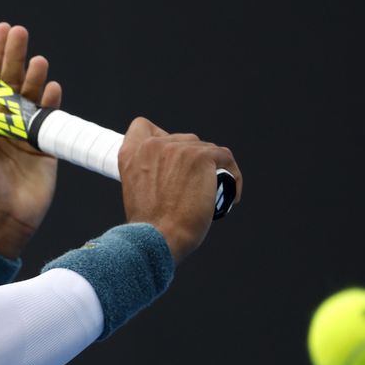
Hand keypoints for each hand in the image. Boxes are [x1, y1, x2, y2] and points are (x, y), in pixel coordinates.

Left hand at [0, 23, 61, 257]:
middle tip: (20, 32)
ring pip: (31, 95)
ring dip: (35, 76)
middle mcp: (2, 121)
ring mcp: (24, 131)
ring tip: (38, 60)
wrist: (2, 217)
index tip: (2, 29)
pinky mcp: (44, 145)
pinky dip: (52, 102)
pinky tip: (53, 87)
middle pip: (10, 80)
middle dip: (15, 55)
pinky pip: (50, 117)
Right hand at [118, 117, 242, 263]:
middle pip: (181, 139)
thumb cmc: (150, 225)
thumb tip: (172, 172)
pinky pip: (225, 158)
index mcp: (131, 153)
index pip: (142, 126)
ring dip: (213, 168)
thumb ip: (147, 172)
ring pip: (205, 149)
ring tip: (214, 192)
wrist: (159, 237)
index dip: (159, 138)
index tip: (170, 157)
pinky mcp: (201, 156)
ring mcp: (178, 148)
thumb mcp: (136, 190)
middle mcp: (153, 145)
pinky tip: (231, 194)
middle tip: (195, 185)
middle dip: (191, 159)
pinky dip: (232, 175)